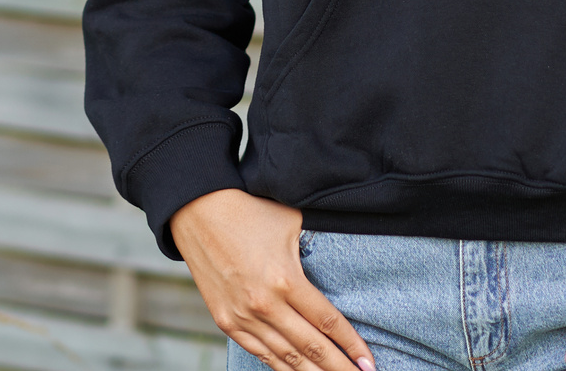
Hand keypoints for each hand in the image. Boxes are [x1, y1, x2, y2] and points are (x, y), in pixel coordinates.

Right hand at [171, 188, 375, 370]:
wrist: (197, 211)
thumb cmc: (249, 211)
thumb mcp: (292, 223)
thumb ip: (315, 251)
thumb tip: (340, 264)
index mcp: (286, 280)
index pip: (328, 322)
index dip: (351, 345)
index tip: (368, 362)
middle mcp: (265, 305)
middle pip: (312, 348)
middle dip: (339, 368)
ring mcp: (242, 317)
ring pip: (286, 357)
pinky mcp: (226, 321)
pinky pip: (260, 353)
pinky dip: (282, 367)